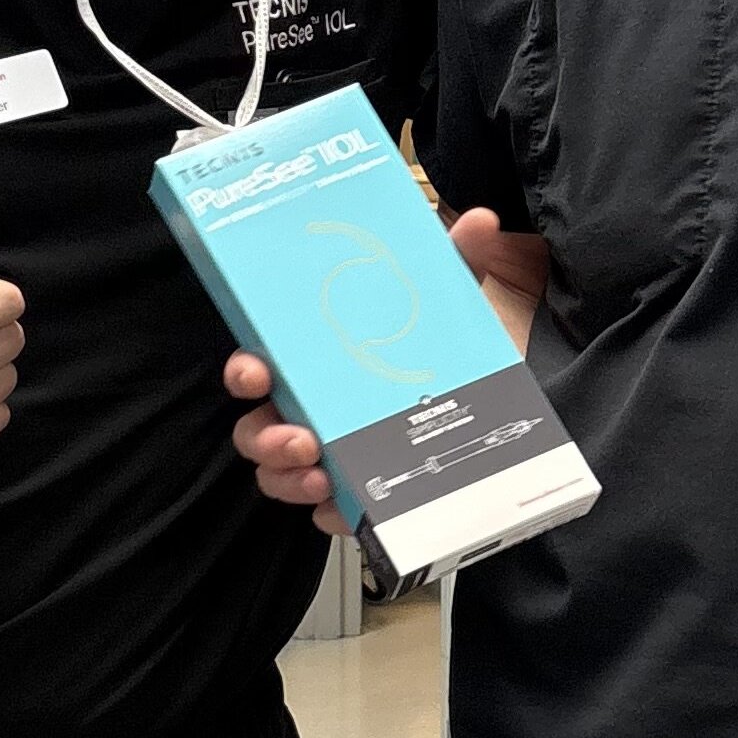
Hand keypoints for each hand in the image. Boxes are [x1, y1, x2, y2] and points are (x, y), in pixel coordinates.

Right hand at [227, 206, 551, 533]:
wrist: (494, 409)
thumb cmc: (443, 350)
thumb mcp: (448, 303)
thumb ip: (457, 260)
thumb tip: (481, 220)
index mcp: (312, 362)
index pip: (257, 367)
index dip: (244, 372)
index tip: (256, 373)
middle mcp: (309, 410)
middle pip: (256, 431)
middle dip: (265, 438)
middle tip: (301, 440)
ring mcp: (329, 456)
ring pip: (280, 477)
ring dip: (289, 480)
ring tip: (323, 477)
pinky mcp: (357, 497)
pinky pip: (329, 517)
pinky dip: (332, 517)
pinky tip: (347, 510)